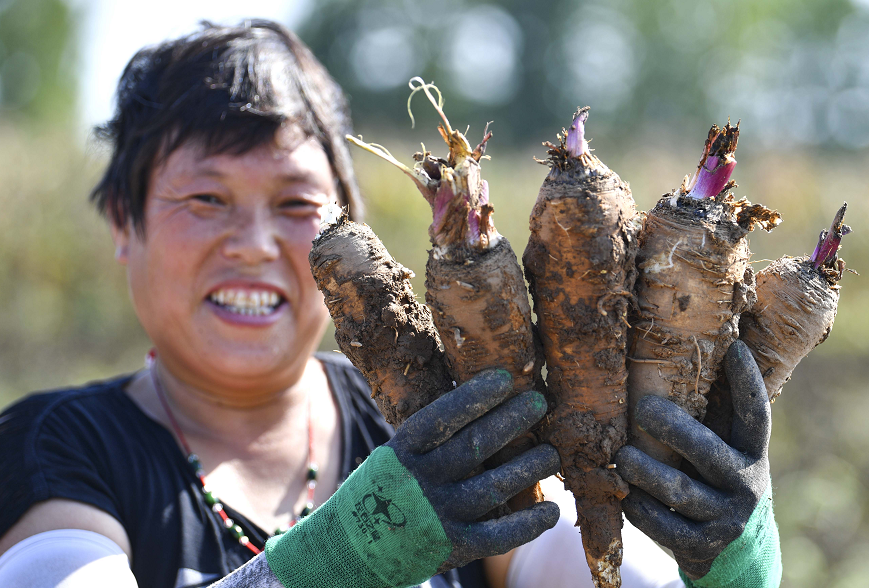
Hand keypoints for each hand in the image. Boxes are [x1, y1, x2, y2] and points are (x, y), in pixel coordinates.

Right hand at [264, 369, 560, 587]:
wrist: (351, 551)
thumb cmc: (384, 492)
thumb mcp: (393, 457)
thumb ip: (430, 439)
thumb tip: (481, 401)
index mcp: (401, 452)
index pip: (439, 417)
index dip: (472, 397)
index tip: (504, 378)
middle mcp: (419, 482)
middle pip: (472, 447)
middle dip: (510, 421)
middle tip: (539, 401)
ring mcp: (436, 516)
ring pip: (491, 487)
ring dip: (527, 467)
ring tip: (552, 451)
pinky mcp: (452, 547)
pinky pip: (497, 536)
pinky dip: (528, 524)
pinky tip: (553, 511)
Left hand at [614, 341, 771, 579]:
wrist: (729, 541)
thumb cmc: (714, 473)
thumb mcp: (723, 444)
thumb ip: (710, 412)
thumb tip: (682, 349)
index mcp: (752, 452)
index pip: (755, 415)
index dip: (748, 382)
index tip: (734, 348)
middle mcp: (745, 484)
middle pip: (707, 453)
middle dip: (673, 430)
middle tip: (643, 409)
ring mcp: (724, 517)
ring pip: (679, 491)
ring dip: (646, 471)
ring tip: (621, 455)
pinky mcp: (701, 545)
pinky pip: (663, 525)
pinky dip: (639, 507)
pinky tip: (623, 492)